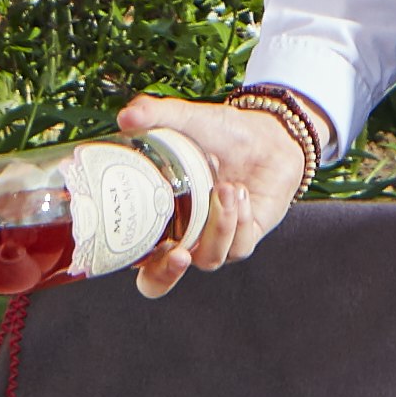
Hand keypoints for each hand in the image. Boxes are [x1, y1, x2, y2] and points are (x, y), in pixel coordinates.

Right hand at [116, 89, 310, 283]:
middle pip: (159, 281)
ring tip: (228, 188)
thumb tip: (125, 116)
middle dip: (168, 273)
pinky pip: (238, 246)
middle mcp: (180, 236)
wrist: (270, 134)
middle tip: (179, 254)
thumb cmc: (222, 132)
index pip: (133, 257)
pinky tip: (242, 193)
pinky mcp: (244, 239)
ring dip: (218, 225)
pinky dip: (239, 220)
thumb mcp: (187, 120)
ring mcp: (212, 241)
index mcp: (156, 215)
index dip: (132, 262)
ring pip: (208, 258)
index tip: (144, 247)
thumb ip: (155, 115)